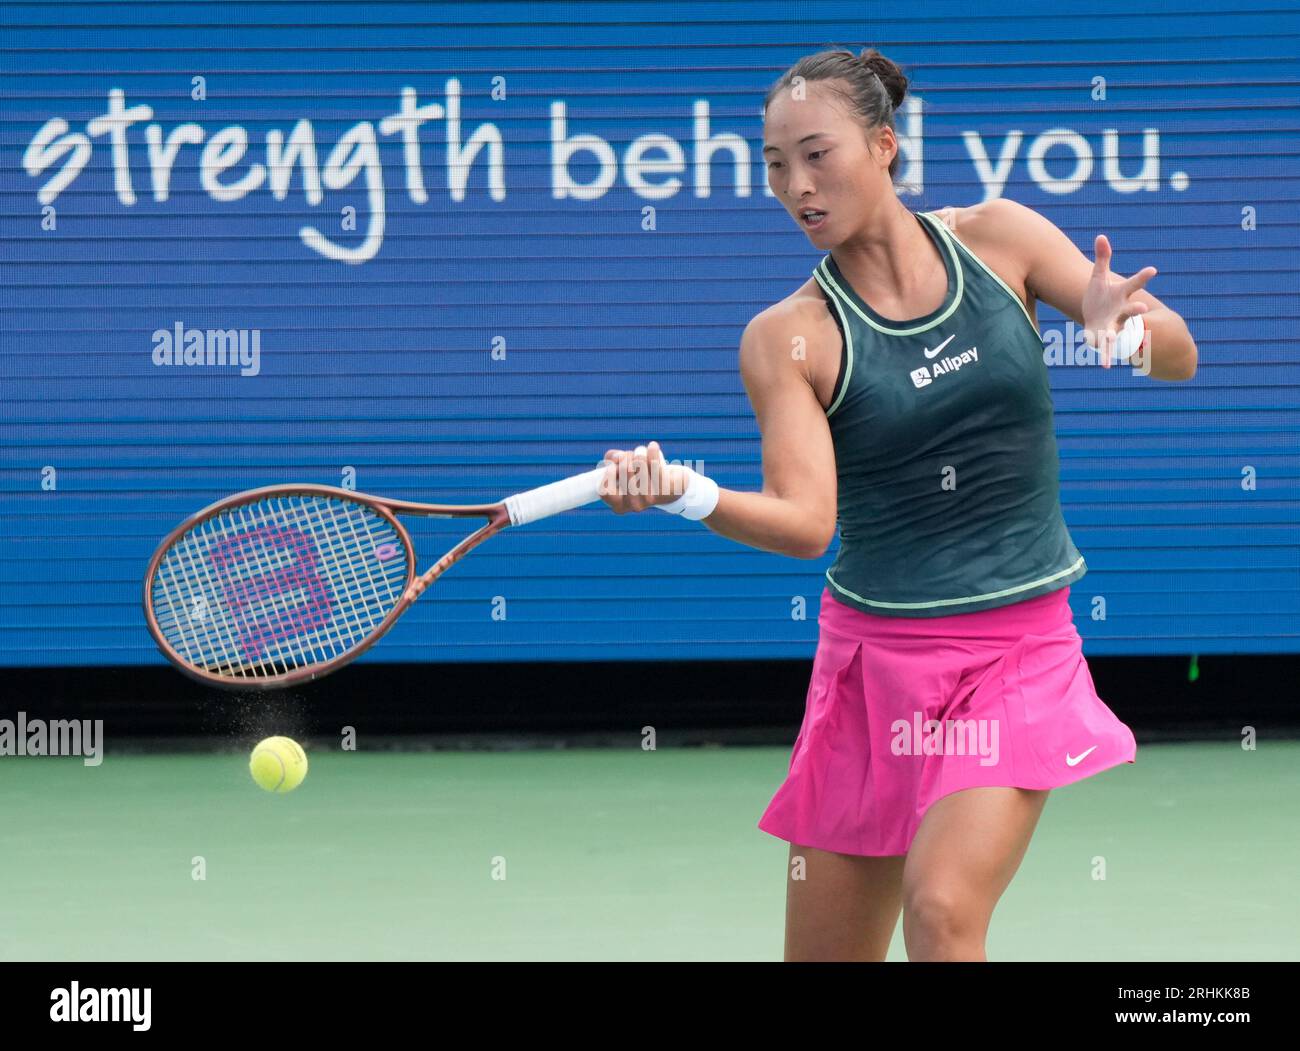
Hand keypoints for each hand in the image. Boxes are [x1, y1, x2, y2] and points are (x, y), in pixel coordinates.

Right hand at [598, 441, 689, 513]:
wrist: (672, 486)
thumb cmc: (640, 476)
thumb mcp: (621, 468)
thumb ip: (611, 459)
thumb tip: (617, 458)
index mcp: (620, 505)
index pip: (605, 490)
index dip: (609, 473)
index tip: (614, 466)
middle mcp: (634, 506)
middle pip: (625, 468)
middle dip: (627, 456)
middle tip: (632, 457)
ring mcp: (650, 499)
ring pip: (639, 462)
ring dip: (640, 452)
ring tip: (643, 454)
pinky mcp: (665, 489)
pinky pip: (655, 464)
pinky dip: (652, 451)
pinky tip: (652, 446)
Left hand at [1082, 234, 1156, 367]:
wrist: (1098, 319)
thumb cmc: (1101, 296)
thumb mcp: (1099, 277)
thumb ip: (1102, 258)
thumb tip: (1101, 236)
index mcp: (1121, 295)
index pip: (1134, 283)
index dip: (1143, 276)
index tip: (1153, 269)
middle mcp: (1121, 311)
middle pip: (1131, 310)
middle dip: (1136, 309)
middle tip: (1143, 308)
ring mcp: (1114, 326)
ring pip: (1120, 332)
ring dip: (1122, 337)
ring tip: (1123, 342)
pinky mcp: (1103, 338)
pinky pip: (1105, 348)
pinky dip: (1105, 356)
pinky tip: (1106, 366)